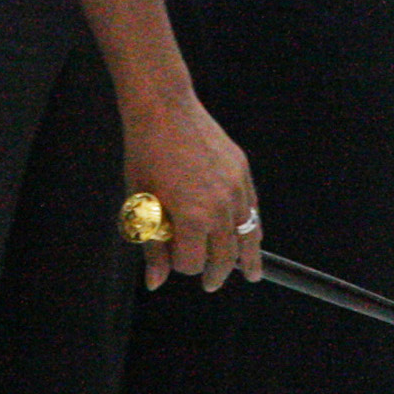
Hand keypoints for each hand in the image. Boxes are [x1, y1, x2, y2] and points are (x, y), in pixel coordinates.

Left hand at [123, 91, 260, 291]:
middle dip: (216, 274)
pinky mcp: (242, 173)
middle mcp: (220, 208)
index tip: (171, 261)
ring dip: (248, 259)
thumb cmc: (145, 153)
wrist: (164, 109)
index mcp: (192, 217)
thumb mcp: (140, 201)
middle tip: (210, 284)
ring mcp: (236, 190)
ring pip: (248, 237)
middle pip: (224, 257)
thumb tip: (155, 283)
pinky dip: (252, 228)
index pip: (191, 263)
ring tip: (251, 274)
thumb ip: (152, 245)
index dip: (179, 266)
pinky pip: (252, 210)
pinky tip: (250, 238)